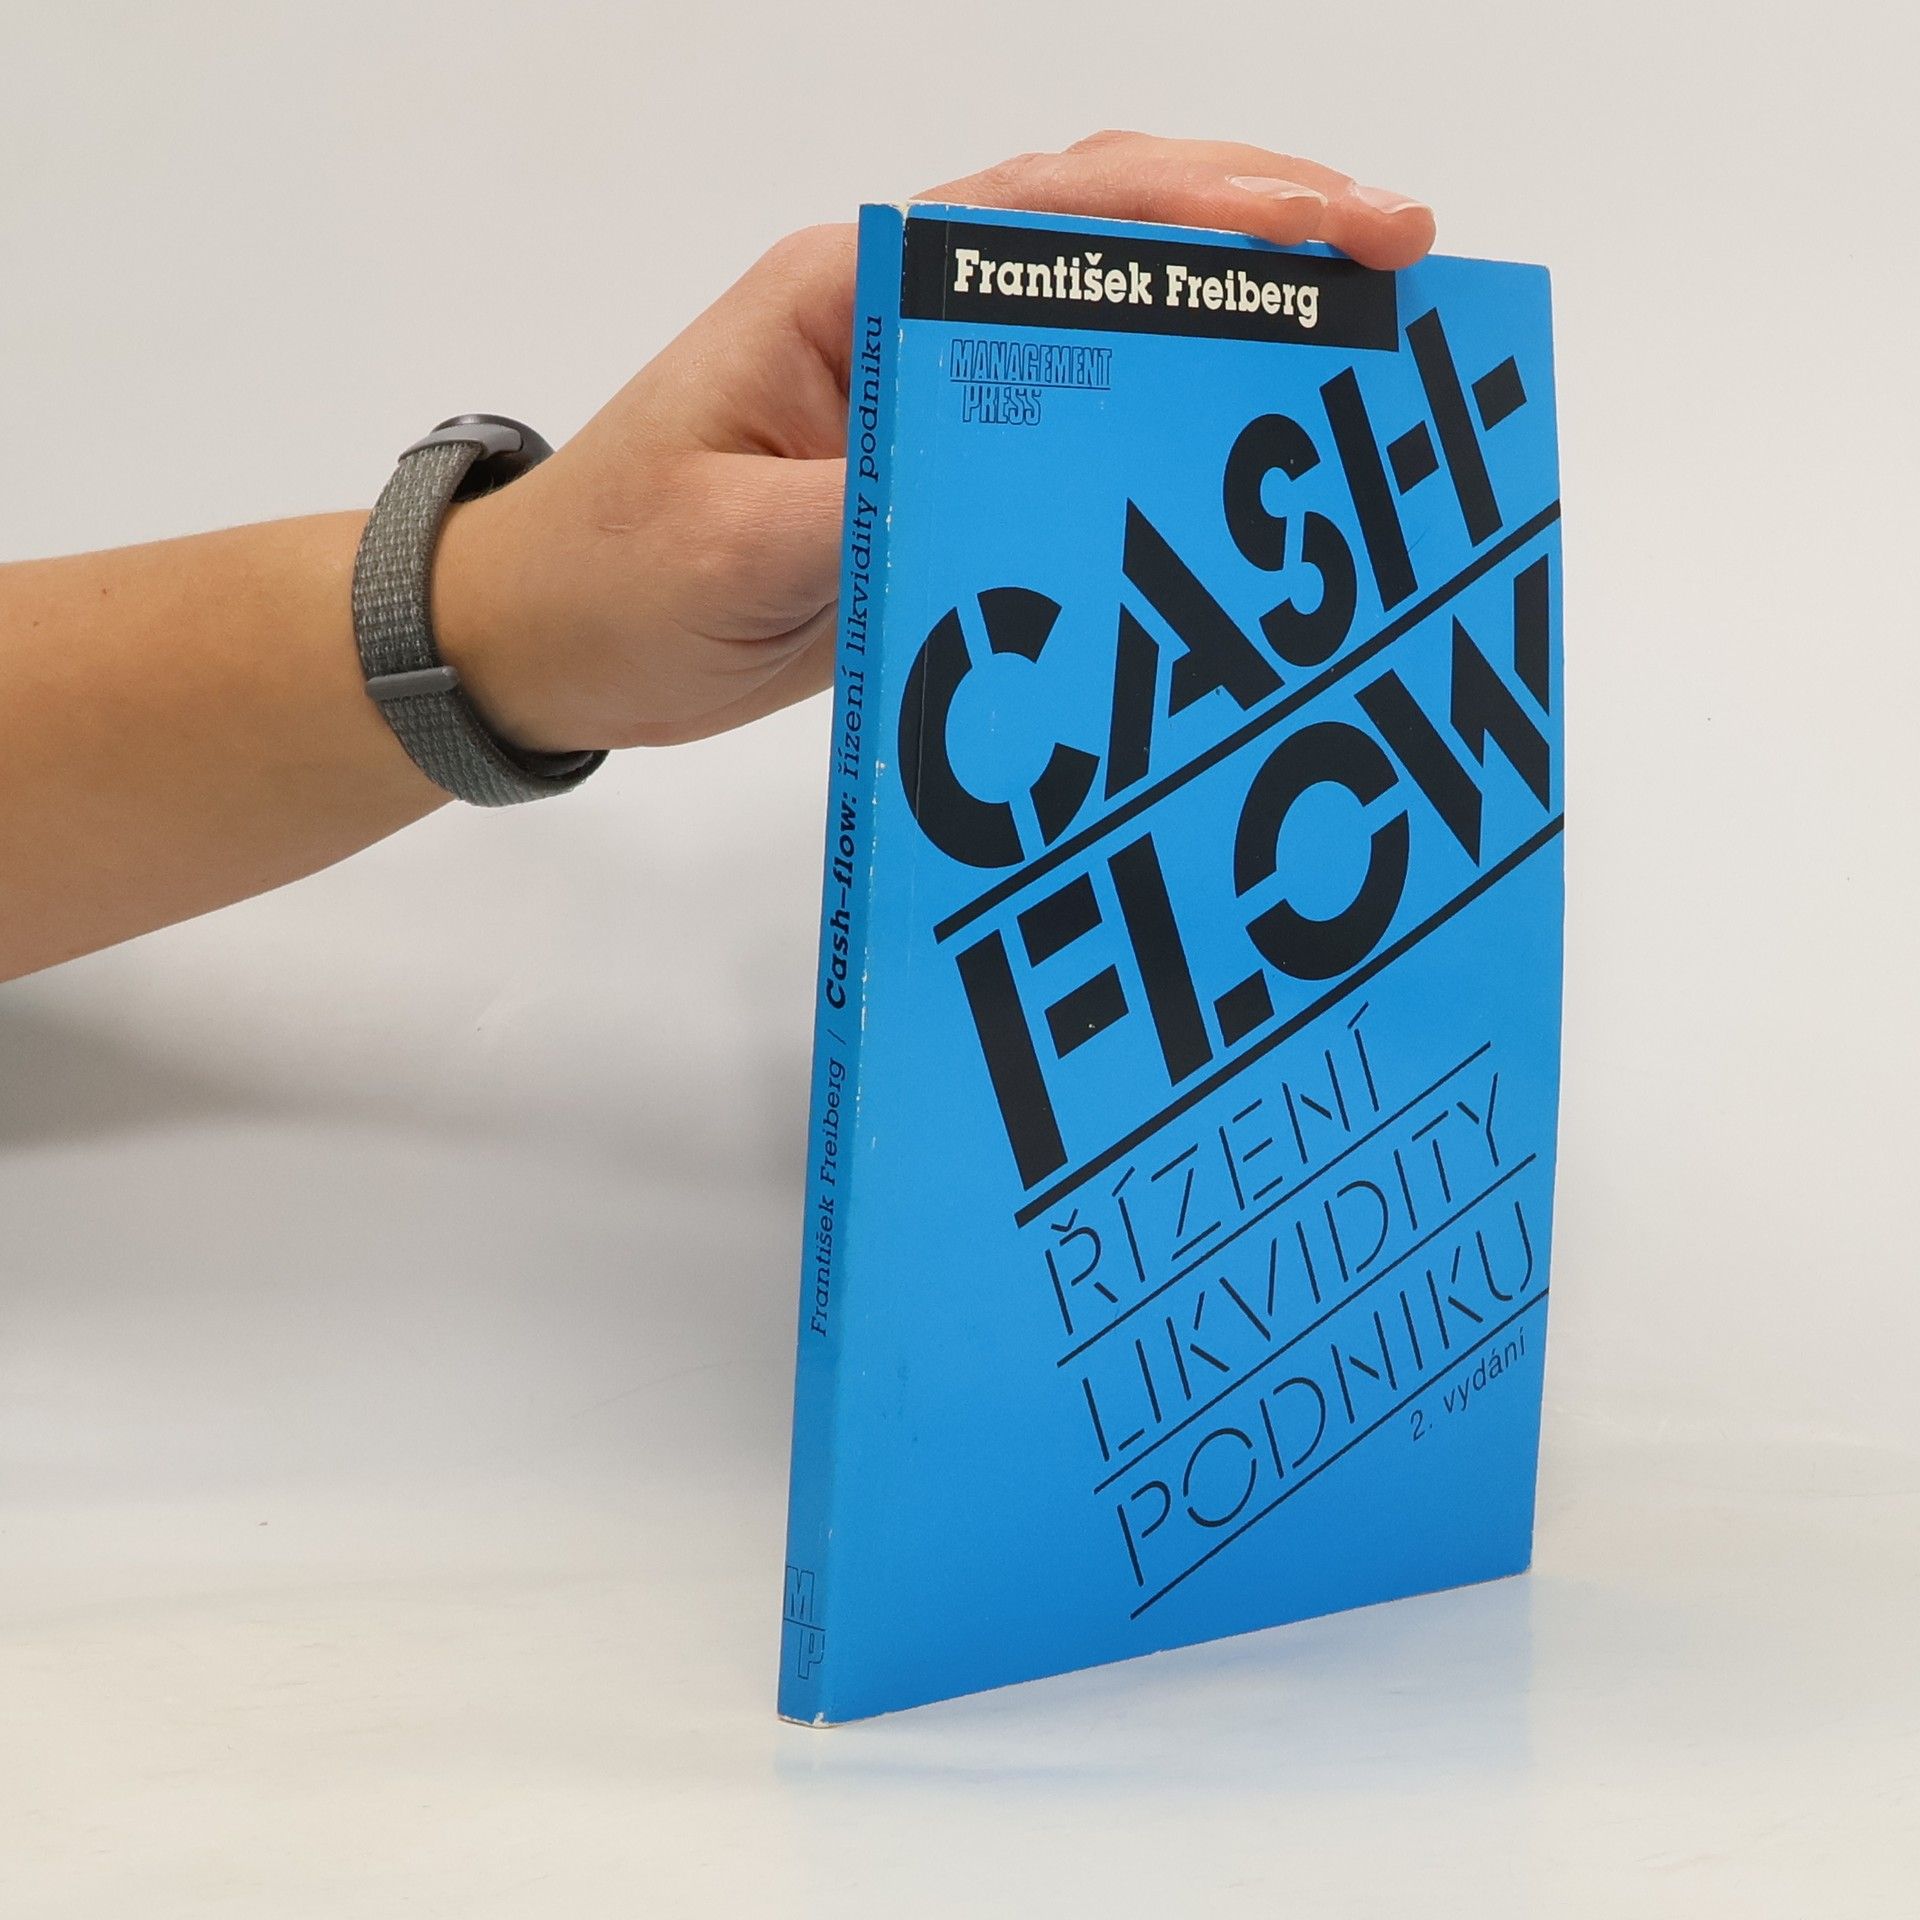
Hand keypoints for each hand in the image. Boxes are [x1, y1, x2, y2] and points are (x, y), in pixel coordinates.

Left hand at [436, 132, 1435, 753]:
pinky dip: (1164, 423)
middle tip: (1405, 260)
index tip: (1339, 229)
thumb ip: (868, 512)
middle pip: (1106, 236)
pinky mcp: (942, 478)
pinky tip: (1240, 455)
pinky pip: (1075, 433)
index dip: (1208, 211)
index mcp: (854, 295)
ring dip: (1227, 318)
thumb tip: (1018, 498)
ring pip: (1104, 324)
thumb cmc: (614, 572)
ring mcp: (930, 399)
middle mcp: (905, 325)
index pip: (1055, 216)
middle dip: (1260, 233)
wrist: (550, 639)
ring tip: (1360, 338)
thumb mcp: (732, 548)